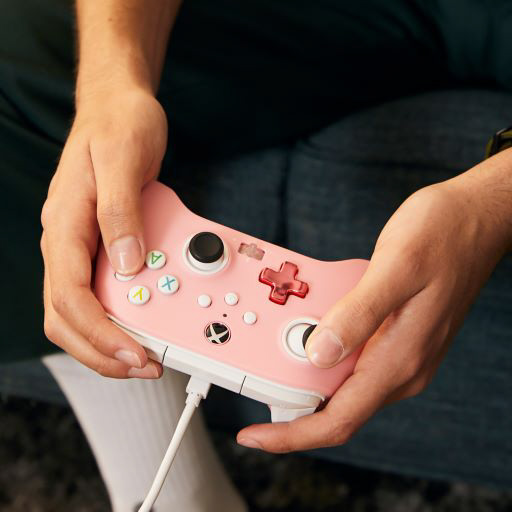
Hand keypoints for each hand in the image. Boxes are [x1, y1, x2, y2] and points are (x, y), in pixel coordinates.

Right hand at [41, 86, 166, 377]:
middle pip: (68, 316)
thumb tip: (125, 266)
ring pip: (82, 310)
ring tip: (144, 353)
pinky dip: (120, 315)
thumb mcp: (122, 159)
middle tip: (142, 365)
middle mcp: (67, 241)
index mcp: (65, 224)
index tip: (132, 354)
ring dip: (110, 338)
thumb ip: (120, 213)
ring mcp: (83, 245)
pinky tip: (144, 320)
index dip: (99, 333)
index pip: (69, 296)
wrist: (118, 107)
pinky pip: (102, 291)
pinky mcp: (102, 244)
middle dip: (102, 351)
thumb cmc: (118, 125)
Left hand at [237, 153, 511, 451]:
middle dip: (291, 400)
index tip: (256, 436)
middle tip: (254, 375)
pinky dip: (322, 348)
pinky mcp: (395, 336)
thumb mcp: (397, 267)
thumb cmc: (443, 236)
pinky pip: (351, 357)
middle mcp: (400, 365)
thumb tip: (319, 354)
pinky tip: (308, 323)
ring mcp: (399, 353)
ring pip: (341, 381)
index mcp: (399, 359)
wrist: (475, 219)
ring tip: (274, 344)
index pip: (339, 419)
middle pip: (335, 405)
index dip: (293, 435)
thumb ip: (359, 314)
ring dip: (304, 370)